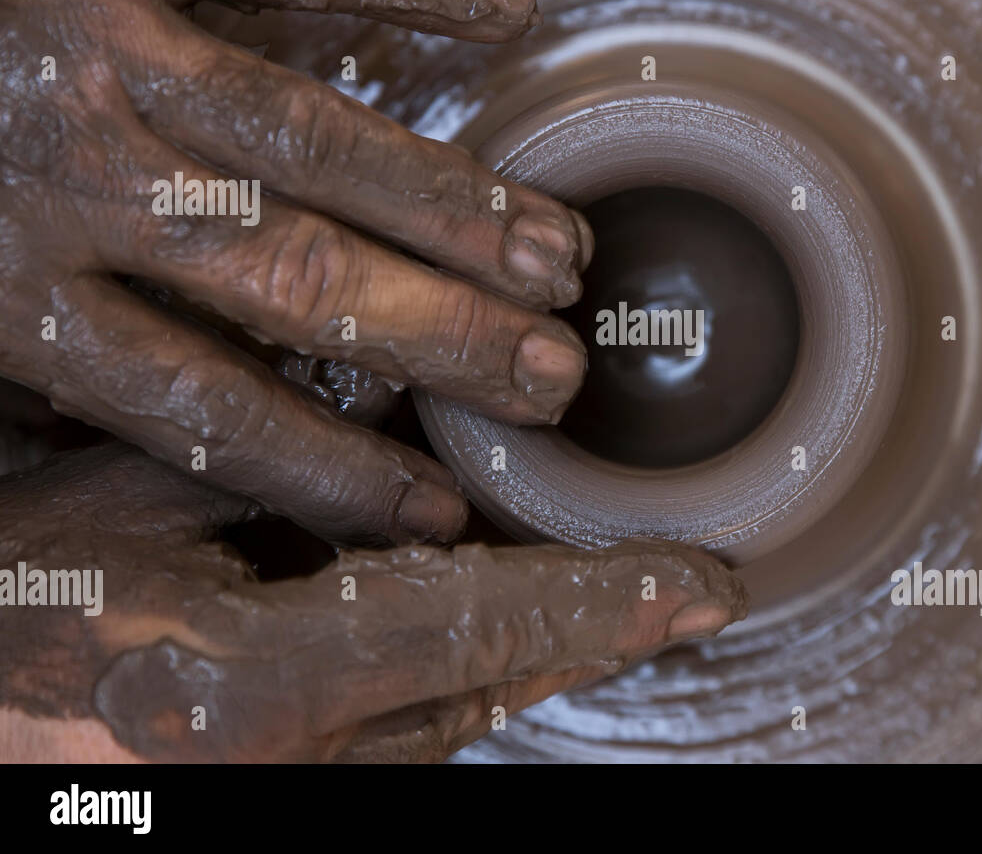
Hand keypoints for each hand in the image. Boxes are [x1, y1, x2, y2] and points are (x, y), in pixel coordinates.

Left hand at [0, 0, 591, 547]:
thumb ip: (52, 345)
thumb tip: (189, 427)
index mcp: (11, 289)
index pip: (206, 405)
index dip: (334, 467)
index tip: (437, 509)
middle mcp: (70, 174)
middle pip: (293, 278)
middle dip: (441, 334)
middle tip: (550, 377)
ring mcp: (98, 40)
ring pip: (309, 140)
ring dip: (449, 202)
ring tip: (554, 250)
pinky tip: (504, 8)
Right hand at [0, 445, 747, 761]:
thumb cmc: (3, 594)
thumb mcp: (142, 503)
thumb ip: (290, 458)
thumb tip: (411, 392)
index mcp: (254, 683)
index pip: (484, 625)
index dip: (607, 602)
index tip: (700, 587)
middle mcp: (286, 766)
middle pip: (490, 692)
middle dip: (593, 639)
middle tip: (680, 598)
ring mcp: (279, 800)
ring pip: (452, 724)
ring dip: (534, 660)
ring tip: (609, 607)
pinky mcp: (269, 800)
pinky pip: (397, 744)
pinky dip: (459, 687)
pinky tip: (486, 643)